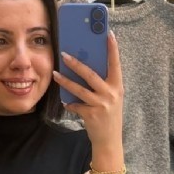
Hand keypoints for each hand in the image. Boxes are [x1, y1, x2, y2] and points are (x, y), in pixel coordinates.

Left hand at [53, 32, 124, 151]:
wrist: (109, 140)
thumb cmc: (109, 115)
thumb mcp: (111, 97)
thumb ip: (103, 84)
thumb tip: (86, 67)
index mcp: (117, 86)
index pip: (115, 63)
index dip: (112, 48)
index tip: (108, 33)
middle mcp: (111, 94)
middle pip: (91, 74)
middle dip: (76, 63)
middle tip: (64, 54)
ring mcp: (101, 105)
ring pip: (79, 89)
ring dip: (65, 81)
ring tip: (56, 74)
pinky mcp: (91, 115)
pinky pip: (76, 105)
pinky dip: (69, 103)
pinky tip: (65, 101)